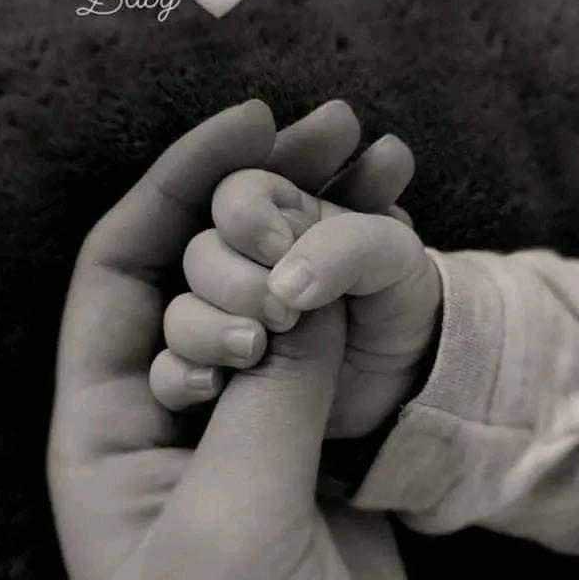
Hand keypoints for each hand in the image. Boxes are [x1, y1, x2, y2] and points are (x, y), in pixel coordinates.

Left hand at [48, 101, 422, 579]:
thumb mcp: (235, 523)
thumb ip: (274, 397)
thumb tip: (311, 286)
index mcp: (109, 426)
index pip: (123, 270)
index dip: (175, 187)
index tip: (245, 127)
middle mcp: (173, 414)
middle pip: (206, 273)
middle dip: (259, 195)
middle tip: (332, 128)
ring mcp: (249, 430)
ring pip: (278, 309)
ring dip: (319, 238)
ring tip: (378, 167)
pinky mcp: (314, 454)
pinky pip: (333, 360)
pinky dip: (361, 304)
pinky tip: (396, 250)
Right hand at [153, 168, 440, 436]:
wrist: (408, 371)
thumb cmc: (397, 294)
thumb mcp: (393, 254)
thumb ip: (344, 248)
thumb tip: (281, 287)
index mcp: (278, 215)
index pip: (233, 194)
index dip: (246, 217)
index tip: (280, 246)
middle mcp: (241, 263)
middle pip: (200, 256)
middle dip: (236, 282)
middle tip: (286, 313)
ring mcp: (224, 320)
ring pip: (181, 315)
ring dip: (209, 331)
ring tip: (257, 349)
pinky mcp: (217, 375)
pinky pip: (170, 375)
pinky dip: (184, 378)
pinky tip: (213, 385)